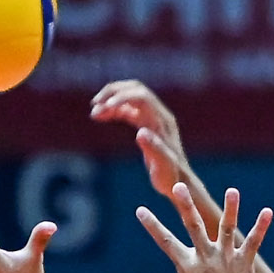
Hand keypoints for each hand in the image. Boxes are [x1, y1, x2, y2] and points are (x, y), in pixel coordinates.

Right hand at [90, 80, 197, 201]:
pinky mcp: (145, 124)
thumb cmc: (171, 176)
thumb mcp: (163, 165)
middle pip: (135, 90)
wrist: (179, 182)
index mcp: (163, 121)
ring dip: (111, 101)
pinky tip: (100, 116)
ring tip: (94, 112)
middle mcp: (159, 115)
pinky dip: (113, 110)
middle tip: (95, 103)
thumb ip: (154, 148)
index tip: (105, 106)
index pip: (142, 97)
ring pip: (129, 98)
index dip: (122, 97)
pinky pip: (127, 110)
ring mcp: (152, 118)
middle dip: (114, 93)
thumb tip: (140, 133)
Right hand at [122, 184, 271, 272]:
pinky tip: (268, 212)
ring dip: (230, 209)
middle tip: (179, 187)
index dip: (152, 225)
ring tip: (233, 191)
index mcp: (186, 267)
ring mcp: (226, 261)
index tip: (141, 209)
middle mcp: (206, 259)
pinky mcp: (245, 266)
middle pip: (194, 227)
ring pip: (228, 229)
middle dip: (186, 206)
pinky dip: (261, 227)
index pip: (165, 241)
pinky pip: (253, 243)